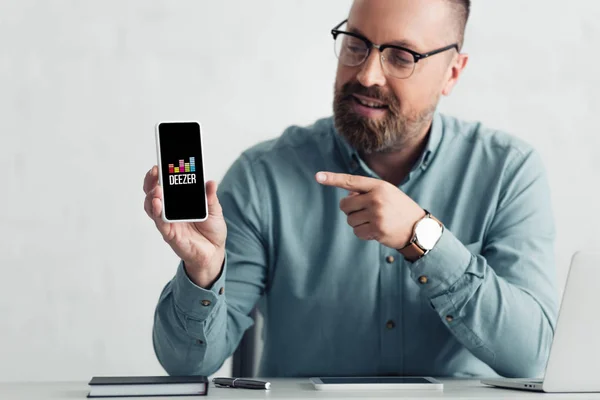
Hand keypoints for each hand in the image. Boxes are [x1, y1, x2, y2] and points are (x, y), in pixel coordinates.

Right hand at [143, 166, 226, 287]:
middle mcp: (170, 211)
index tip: (160, 163)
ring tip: (157, 189)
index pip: (164, 185)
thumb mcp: (215, 210)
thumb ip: (210, 197)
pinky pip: (160, 223)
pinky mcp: (170, 235)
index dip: (160, 174)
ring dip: (152, 196)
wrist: (215, 252)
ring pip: (152, 207)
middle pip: (153, 193)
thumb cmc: (211, 230)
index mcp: (179, 202)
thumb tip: (210, 182)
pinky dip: (158, 213)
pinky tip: (158, 204)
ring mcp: (168, 222)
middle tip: (155, 171)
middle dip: (151, 181)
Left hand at [316, 171, 425, 248]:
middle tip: (365, 212)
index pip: (351, 180)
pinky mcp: (376, 230)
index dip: (333, 179)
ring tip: (375, 221)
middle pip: (345, 205)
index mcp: (379, 186)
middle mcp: (376, 198)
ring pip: (350, 220)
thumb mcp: (387, 193)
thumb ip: (367, 192)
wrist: (419, 229)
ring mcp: (376, 215)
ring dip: (358, 223)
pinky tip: (376, 230)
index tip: (318, 176)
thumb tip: (347, 198)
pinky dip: (363, 233)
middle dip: (350, 210)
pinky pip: (356, 232)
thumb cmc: (399, 208)